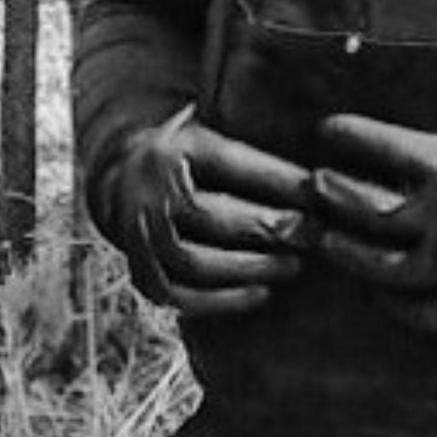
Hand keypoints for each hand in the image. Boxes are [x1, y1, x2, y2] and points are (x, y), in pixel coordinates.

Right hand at [101, 109, 318, 310]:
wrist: (117, 182)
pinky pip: (180, 296)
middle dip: (268, 227)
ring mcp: (138, 238)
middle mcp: (146, 195)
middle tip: (313, 233)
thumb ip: (250, 144)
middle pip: (210, 216)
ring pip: (194, 261)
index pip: (229, 163)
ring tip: (294, 264)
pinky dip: (223, 300)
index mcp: (168, 152)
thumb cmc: (187, 160)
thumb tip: (315, 169)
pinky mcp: (141, 273)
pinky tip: (262, 293)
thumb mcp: (208, 136)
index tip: (319, 190)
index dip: (278, 179)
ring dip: (250, 266)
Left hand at [310, 94, 436, 333]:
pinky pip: (412, 311)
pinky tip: (378, 286)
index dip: (343, 136)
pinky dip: (387, 299)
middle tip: (314, 182)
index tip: (327, 130)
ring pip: (373, 267)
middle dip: (327, 193)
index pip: (374, 147)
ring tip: (326, 234)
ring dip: (342, 249)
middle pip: (356, 209)